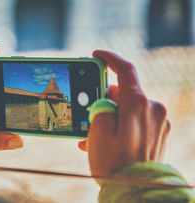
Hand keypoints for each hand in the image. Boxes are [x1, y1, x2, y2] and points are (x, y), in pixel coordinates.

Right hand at [78, 50, 169, 184]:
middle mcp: (152, 109)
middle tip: (86, 115)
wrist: (137, 193)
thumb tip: (104, 102)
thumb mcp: (97, 133)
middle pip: (123, 92)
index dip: (109, 59)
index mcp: (138, 104)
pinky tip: (107, 141)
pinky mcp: (159, 134)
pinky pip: (136, 121)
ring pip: (128, 108)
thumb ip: (99, 108)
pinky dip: (121, 125)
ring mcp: (158, 122)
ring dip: (110, 116)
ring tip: (92, 137)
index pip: (125, 70)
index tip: (96, 55)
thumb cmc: (115, 165)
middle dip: (103, 100)